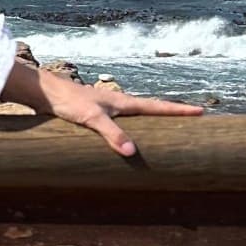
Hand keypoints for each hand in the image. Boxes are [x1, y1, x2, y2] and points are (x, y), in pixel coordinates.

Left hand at [6, 58, 203, 158]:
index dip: (179, 110)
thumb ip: (112, 134)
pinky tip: (129, 137)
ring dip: (153, 121)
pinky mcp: (96, 115)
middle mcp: (119, 103)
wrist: (45, 93)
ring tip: (168, 129)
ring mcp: (108, 109)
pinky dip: (133, 129)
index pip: (158, 107)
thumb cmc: (68, 102)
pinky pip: (122, 123)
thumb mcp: (92, 119)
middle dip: (172, 115)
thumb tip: (132, 152)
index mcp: (124, 102)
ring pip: (137, 116)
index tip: (200, 111)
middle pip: (152, 110)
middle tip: (192, 118)